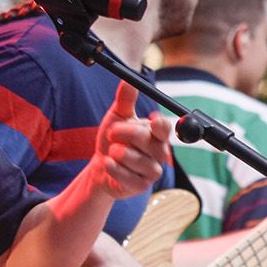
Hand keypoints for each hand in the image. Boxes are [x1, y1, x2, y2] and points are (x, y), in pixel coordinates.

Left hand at [92, 83, 171, 199]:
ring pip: (136, 159)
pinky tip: (108, 164)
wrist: (101, 166)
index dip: (159, 124)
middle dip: (124, 133)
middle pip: (147, 140)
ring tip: (112, 153)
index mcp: (156, 135)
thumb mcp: (117, 117)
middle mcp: (159, 153)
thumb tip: (128, 79)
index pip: (165, 128)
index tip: (150, 118)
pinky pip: (127, 176)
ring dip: (116, 153)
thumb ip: (125, 100)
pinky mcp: (141, 187)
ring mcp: (152, 171)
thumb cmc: (113, 141)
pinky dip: (112, 168)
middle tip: (112, 132)